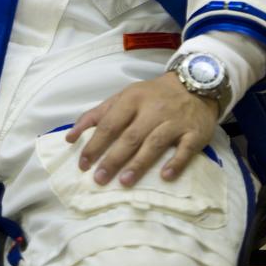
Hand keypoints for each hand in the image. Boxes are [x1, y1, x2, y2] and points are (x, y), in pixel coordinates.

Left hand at [65, 72, 218, 186]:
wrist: (195, 84)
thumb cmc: (153, 95)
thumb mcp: (124, 96)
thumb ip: (98, 114)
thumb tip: (70, 136)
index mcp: (132, 99)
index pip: (110, 124)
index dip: (95, 144)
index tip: (83, 164)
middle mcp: (153, 110)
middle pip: (130, 136)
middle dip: (113, 158)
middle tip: (99, 179)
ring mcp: (174, 121)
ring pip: (154, 143)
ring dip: (139, 163)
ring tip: (124, 182)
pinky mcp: (194, 133)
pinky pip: (185, 149)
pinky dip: (175, 163)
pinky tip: (165, 176)